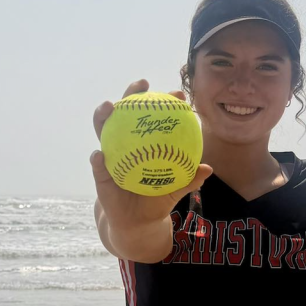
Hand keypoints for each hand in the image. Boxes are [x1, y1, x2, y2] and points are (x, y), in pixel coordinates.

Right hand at [90, 79, 212, 229]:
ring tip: (110, 107)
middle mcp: (125, 142)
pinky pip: (98, 164)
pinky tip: (101, 155)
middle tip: (141, 84)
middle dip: (131, 94)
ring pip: (103, 129)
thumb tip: (207, 169)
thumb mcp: (174, 188)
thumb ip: (189, 179)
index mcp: (144, 141)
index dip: (163, 102)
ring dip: (104, 116)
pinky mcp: (100, 173)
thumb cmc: (156, 199)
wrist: (138, 221)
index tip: (177, 95)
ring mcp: (111, 154)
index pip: (153, 116)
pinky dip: (98, 159)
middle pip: (126, 112)